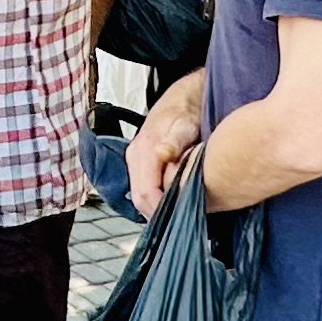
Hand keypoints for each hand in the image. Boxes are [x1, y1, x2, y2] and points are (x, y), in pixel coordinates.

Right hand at [126, 72, 205, 213]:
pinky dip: (154, 200)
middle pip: (140, 198)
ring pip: (139, 196)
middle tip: (181, 221)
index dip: (161, 210)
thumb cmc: (186, 112)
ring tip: (177, 214)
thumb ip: (174, 141)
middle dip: (158, 213)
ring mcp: (135, 160)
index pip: (146, 192)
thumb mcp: (185, 124)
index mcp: (144, 150)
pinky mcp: (139, 163)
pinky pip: (142, 188)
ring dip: (155, 208)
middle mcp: (134, 156)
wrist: (182, 98)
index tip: (179, 218)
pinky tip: (170, 202)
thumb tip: (162, 154)